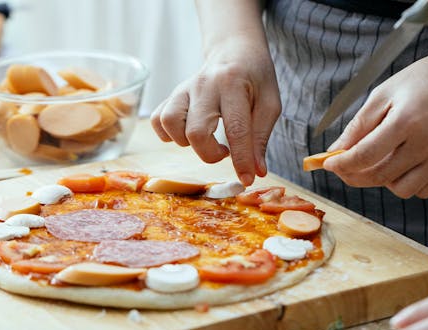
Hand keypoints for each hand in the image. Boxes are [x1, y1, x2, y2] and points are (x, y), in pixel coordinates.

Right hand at [150, 38, 280, 185]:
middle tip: (224, 151)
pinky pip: (158, 120)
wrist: (235, 51)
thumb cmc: (256, 79)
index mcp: (233, 84)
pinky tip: (186, 134)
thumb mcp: (269, 105)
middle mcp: (204, 85)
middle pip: (196, 131)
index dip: (241, 160)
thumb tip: (256, 172)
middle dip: (210, 154)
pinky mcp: (172, 94)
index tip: (247, 179)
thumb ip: (260, 138)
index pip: (236, 129)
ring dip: (186, 143)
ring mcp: (184, 88)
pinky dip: (168, 134)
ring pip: (170, 124)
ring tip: (204, 140)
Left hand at [323, 50, 427, 198]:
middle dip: (354, 176)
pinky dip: (407, 182)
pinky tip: (403, 162)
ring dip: (383, 181)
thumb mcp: (382, 96)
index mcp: (407, 120)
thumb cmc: (418, 84)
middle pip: (379, 176)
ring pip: (400, 190)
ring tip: (382, 159)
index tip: (328, 165)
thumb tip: (334, 153)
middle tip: (344, 167)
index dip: (341, 164)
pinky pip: (422, 191)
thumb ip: (357, 127)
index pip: (364, 155)